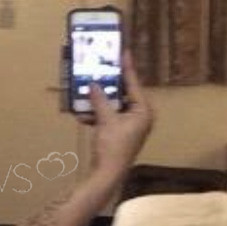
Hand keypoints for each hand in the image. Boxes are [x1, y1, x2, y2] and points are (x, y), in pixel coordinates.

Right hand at [82, 51, 153, 179]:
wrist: (108, 173)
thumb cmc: (113, 146)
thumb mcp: (106, 120)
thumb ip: (100, 100)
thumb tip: (93, 84)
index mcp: (143, 110)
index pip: (134, 84)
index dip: (127, 68)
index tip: (123, 52)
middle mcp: (140, 116)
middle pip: (122, 94)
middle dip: (108, 86)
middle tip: (100, 69)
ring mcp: (130, 125)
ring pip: (113, 106)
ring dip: (98, 102)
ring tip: (86, 90)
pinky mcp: (120, 133)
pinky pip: (108, 117)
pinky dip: (96, 115)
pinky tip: (82, 113)